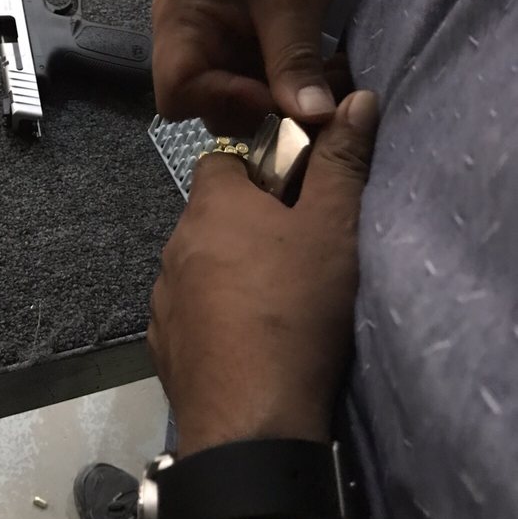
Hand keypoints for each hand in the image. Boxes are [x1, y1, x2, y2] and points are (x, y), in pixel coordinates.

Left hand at [147, 91, 377, 455]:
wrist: (252, 419)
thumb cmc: (296, 307)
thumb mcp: (333, 228)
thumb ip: (341, 162)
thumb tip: (355, 99)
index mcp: (211, 205)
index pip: (225, 158)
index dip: (262, 168)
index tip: (296, 195)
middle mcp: (174, 244)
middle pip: (212, 214)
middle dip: (248, 223)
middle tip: (295, 252)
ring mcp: (162, 298)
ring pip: (198, 265)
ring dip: (227, 270)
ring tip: (272, 302)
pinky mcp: (163, 346)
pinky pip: (189, 313)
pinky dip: (213, 316)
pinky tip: (245, 340)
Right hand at [152, 0, 361, 133]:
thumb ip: (292, 63)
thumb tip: (309, 121)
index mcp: (180, 18)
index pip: (176, 93)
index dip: (220, 104)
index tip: (273, 101)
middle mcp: (193, 34)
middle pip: (207, 102)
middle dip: (255, 110)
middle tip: (304, 105)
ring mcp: (225, 37)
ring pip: (242, 97)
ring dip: (281, 102)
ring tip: (325, 91)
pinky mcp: (254, 37)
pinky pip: (265, 80)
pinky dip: (293, 86)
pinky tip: (326, 79)